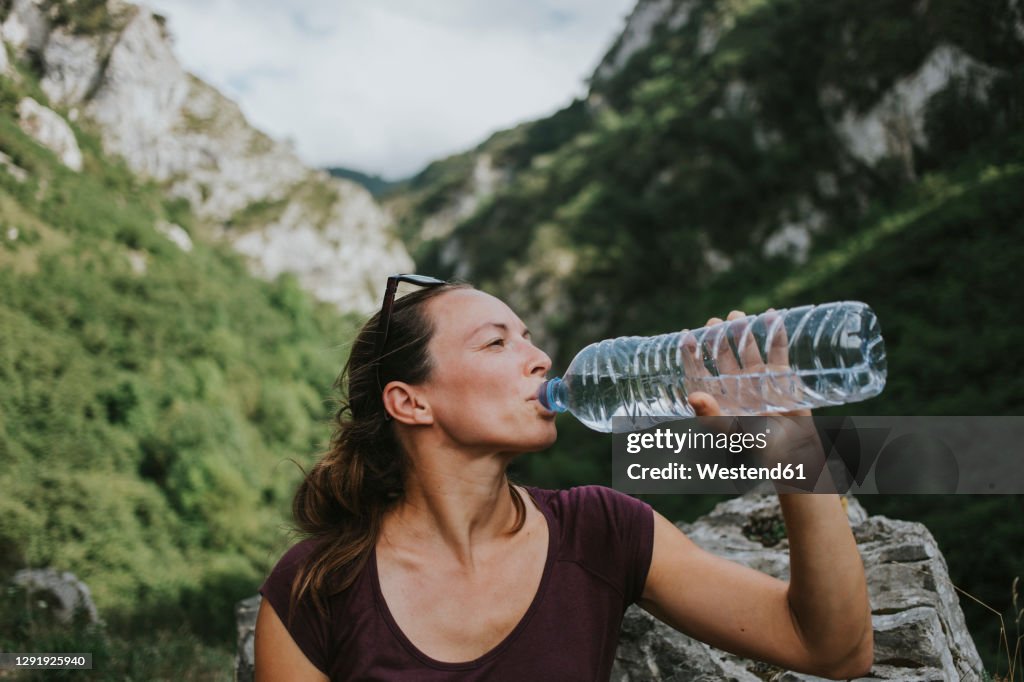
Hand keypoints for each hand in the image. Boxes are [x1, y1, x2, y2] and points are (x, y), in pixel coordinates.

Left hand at [687, 311, 826, 490]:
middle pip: (723, 355)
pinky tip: (772, 316)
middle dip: (718, 337)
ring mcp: (758, 378)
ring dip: (743, 331)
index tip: (685, 335)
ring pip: (748, 349)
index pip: (700, 371)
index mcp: (719, 397)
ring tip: (737, 316)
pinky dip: (776, 333)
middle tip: (714, 321)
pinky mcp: (781, 375)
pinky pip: (777, 350)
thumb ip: (711, 416)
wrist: (792, 452)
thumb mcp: (730, 432)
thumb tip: (692, 396)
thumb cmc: (756, 446)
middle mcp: (736, 385)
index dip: (691, 354)